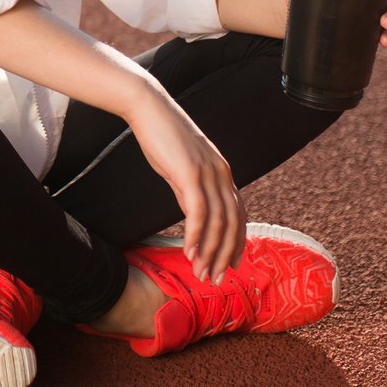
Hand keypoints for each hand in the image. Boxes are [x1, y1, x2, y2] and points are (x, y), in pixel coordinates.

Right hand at [124, 89, 242, 284]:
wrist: (149, 107)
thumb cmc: (162, 136)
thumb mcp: (182, 167)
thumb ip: (192, 190)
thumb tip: (194, 216)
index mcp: (223, 172)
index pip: (238, 215)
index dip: (236, 243)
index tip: (229, 266)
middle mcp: (222, 174)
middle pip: (233, 224)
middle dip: (225, 256)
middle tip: (214, 279)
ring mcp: (208, 173)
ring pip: (218, 223)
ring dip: (211, 252)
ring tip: (201, 273)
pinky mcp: (190, 173)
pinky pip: (198, 213)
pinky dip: (195, 236)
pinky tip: (189, 252)